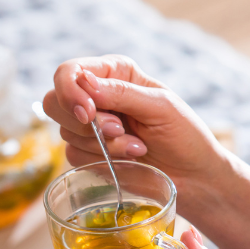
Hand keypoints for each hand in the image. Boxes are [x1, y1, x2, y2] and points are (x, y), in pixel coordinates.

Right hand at [43, 54, 222, 184]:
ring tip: (139, 148)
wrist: (195, 177)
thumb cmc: (185, 135)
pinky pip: (74, 155)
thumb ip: (122, 93)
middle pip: (55, 101)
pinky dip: (101, 160)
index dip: (70, 91)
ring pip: (65, 132)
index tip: (88, 113)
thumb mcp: (161, 107)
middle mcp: (97, 96)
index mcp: (115, 73)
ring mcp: (90, 126)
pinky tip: (132, 160)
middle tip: (119, 131)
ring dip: (102, 144)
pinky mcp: (89, 153)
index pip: (70, 71)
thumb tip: (84, 82)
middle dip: (84, 122)